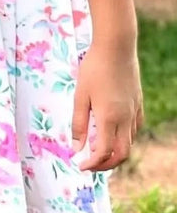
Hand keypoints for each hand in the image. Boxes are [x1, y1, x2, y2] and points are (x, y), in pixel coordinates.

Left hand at [71, 41, 143, 171]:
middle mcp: (125, 119)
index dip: (92, 164)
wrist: (116, 48)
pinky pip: (134, 129)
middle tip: (90, 163)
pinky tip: (113, 132)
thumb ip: (78, 123)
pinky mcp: (138, 103)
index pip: (104, 153)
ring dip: (116, 151)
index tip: (79, 165)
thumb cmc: (94, 69)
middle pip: (122, 154)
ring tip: (98, 149)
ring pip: (130, 142)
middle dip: (106, 165)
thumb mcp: (80, 95)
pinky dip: (124, 138)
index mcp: (109, 118)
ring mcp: (134, 111)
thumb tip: (75, 148)